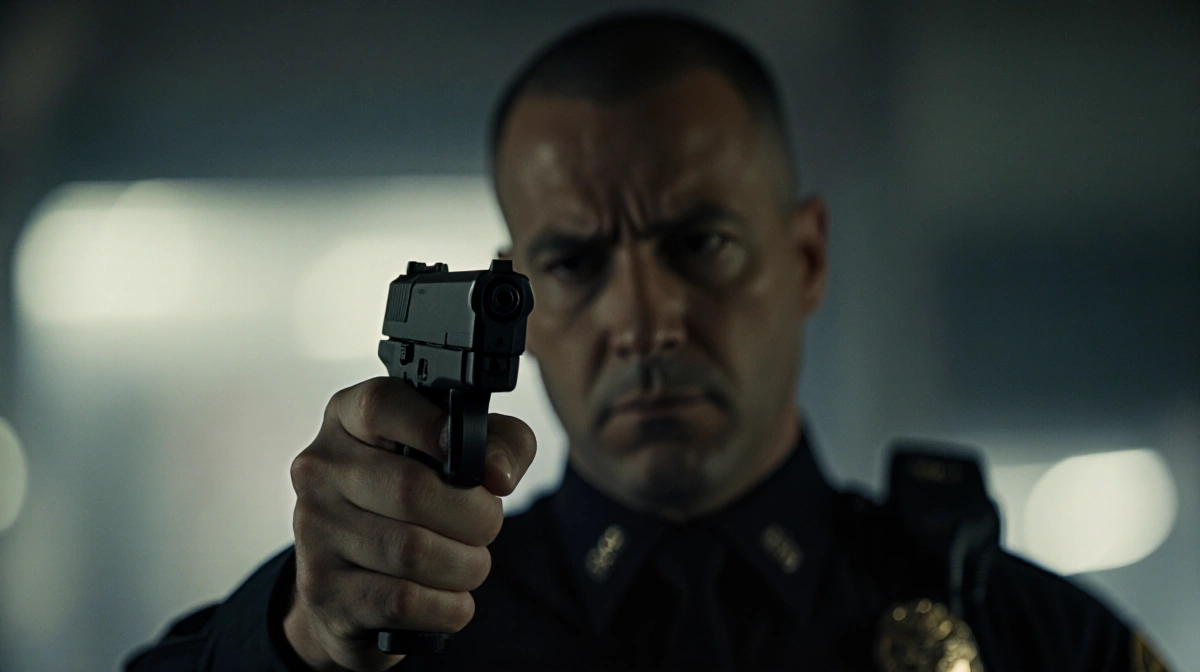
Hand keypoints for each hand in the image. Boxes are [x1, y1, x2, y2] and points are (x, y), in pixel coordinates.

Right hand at [283, 376, 536, 670]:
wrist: (354, 590)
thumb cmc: (417, 507)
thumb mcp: (463, 458)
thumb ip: (501, 444)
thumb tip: (499, 472)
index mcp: (348, 420)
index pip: (380, 405)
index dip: (432, 425)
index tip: (471, 457)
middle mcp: (320, 469)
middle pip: (411, 489)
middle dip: (475, 516)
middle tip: (487, 526)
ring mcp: (314, 531)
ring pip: (413, 551)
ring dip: (465, 565)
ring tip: (468, 563)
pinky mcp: (323, 590)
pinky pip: (404, 600)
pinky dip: (446, 605)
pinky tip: (449, 598)